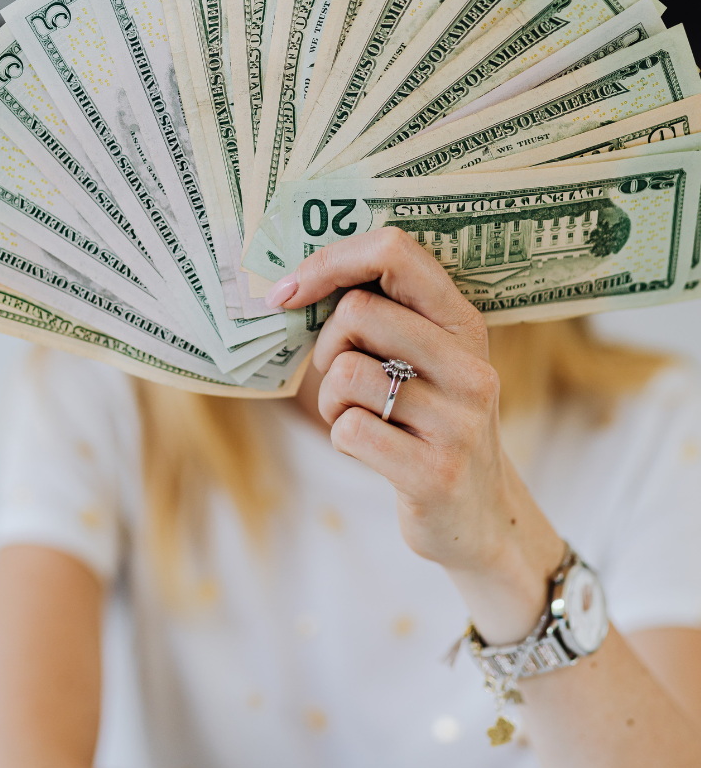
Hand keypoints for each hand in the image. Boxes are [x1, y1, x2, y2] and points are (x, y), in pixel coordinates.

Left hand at [270, 228, 564, 643]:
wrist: (478, 515)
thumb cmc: (428, 422)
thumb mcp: (428, 361)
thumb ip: (385, 317)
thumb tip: (295, 282)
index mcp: (464, 324)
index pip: (396, 252)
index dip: (330, 261)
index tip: (289, 290)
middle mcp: (470, 366)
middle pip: (358, 311)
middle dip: (327, 345)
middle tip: (339, 375)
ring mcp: (458, 422)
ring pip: (345, 373)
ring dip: (330, 400)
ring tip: (356, 417)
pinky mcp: (434, 473)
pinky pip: (348, 429)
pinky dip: (341, 438)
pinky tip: (370, 450)